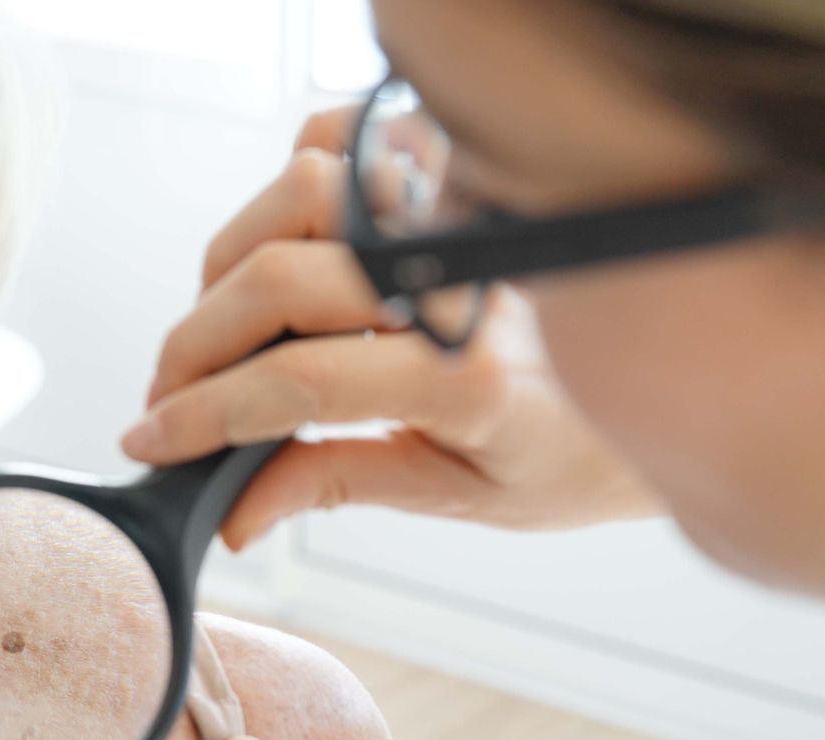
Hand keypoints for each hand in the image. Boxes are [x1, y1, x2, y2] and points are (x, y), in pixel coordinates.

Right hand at [122, 107, 658, 549]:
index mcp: (466, 377)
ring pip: (300, 194)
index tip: (151, 440)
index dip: (204, 413)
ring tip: (220, 332)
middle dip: (194, 345)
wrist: (673, 386)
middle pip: (277, 279)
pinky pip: (347, 142)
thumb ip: (338, 485)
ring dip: (232, 263)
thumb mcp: (457, 495)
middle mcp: (460, 277)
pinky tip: (280, 247)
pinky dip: (292, 178)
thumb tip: (236, 513)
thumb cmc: (574, 449)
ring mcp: (456, 212)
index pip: (297, 382)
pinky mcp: (453, 177)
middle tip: (166, 400)